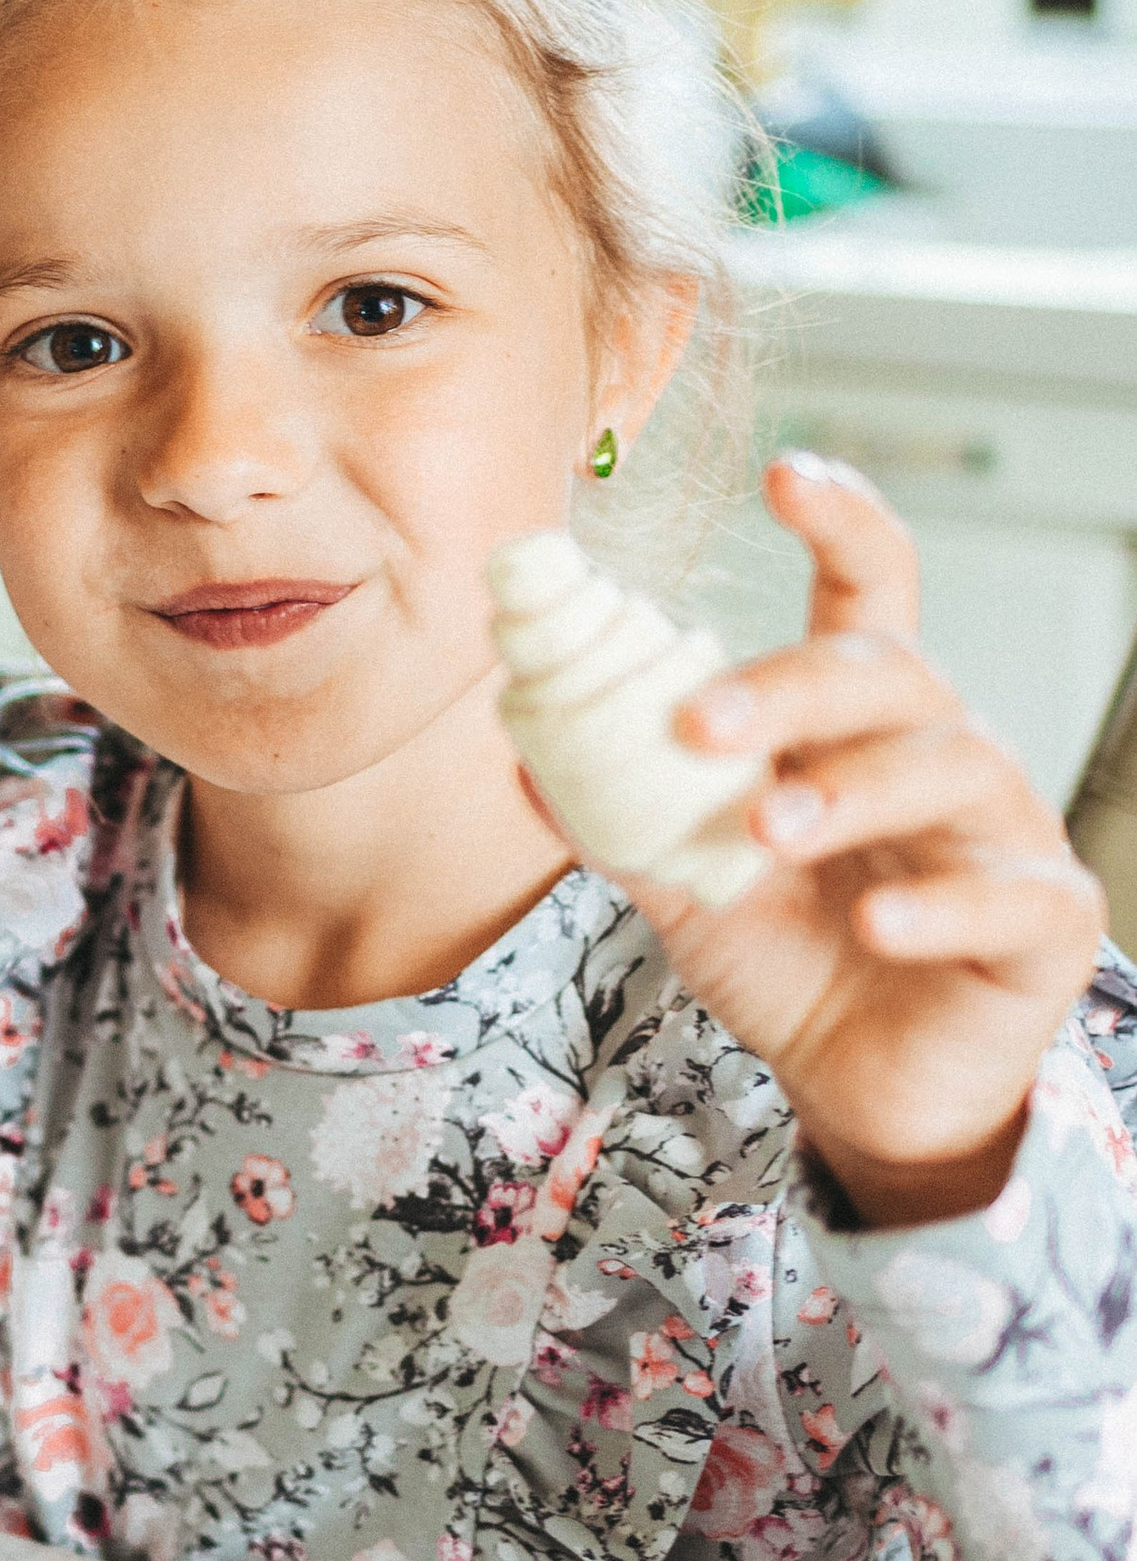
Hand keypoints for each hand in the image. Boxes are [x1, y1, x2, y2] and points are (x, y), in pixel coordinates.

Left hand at [602, 456, 1103, 1228]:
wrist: (859, 1088)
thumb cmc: (785, 958)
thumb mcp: (685, 882)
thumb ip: (618, 816)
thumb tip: (518, 745)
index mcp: (853, 728)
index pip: (870, 596)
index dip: (841, 524)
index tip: (784, 472)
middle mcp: (938, 756)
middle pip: (888, 674)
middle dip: (790, 687)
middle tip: (697, 725)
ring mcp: (1003, 836)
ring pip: (951, 766)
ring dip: (848, 789)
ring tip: (766, 828)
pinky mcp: (1042, 927)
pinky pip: (1008, 897)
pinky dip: (937, 903)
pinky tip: (874, 921)